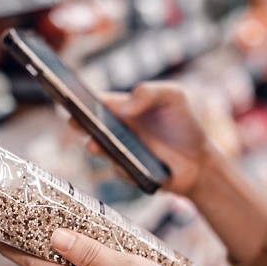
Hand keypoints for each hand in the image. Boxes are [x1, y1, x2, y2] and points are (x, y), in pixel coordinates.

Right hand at [83, 81, 212, 196]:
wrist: (200, 162)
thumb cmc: (184, 125)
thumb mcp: (173, 97)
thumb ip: (149, 92)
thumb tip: (124, 106)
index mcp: (122, 107)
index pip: (95, 100)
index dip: (78, 95)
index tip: (66, 93)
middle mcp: (115, 129)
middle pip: (89, 124)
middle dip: (78, 121)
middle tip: (74, 119)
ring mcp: (118, 151)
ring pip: (99, 149)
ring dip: (95, 146)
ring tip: (95, 144)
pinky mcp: (126, 172)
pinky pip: (119, 169)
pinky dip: (124, 167)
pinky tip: (132, 166)